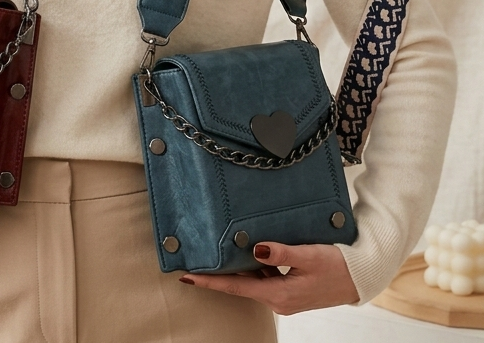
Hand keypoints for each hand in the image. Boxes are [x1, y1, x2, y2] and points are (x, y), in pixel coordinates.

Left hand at [179, 242, 358, 314]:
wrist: (361, 278)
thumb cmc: (337, 266)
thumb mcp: (309, 255)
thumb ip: (280, 252)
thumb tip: (255, 248)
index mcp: (279, 294)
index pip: (236, 288)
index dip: (210, 282)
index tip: (187, 278)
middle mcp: (278, 299)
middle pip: (240, 285)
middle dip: (216, 276)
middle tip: (193, 262)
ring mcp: (284, 296)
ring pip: (252, 281)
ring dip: (235, 270)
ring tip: (213, 254)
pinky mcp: (290, 290)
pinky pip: (264, 279)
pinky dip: (252, 269)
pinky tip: (245, 253)